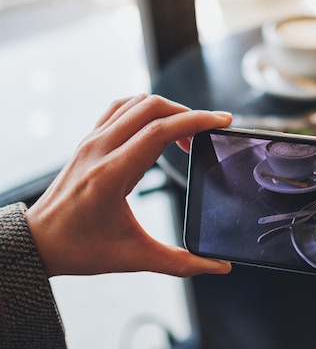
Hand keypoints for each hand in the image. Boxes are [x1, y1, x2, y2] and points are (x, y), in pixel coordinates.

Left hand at [25, 94, 232, 277]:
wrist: (38, 243)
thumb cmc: (80, 249)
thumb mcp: (135, 257)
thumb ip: (181, 262)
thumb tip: (218, 267)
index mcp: (111, 174)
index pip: (159, 130)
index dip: (195, 121)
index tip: (221, 120)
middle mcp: (100, 149)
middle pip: (151, 108)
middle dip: (187, 113)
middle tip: (206, 133)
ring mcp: (92, 141)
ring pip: (135, 103)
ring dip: (166, 110)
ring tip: (184, 134)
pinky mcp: (89, 141)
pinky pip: (120, 109)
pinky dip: (145, 110)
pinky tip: (157, 128)